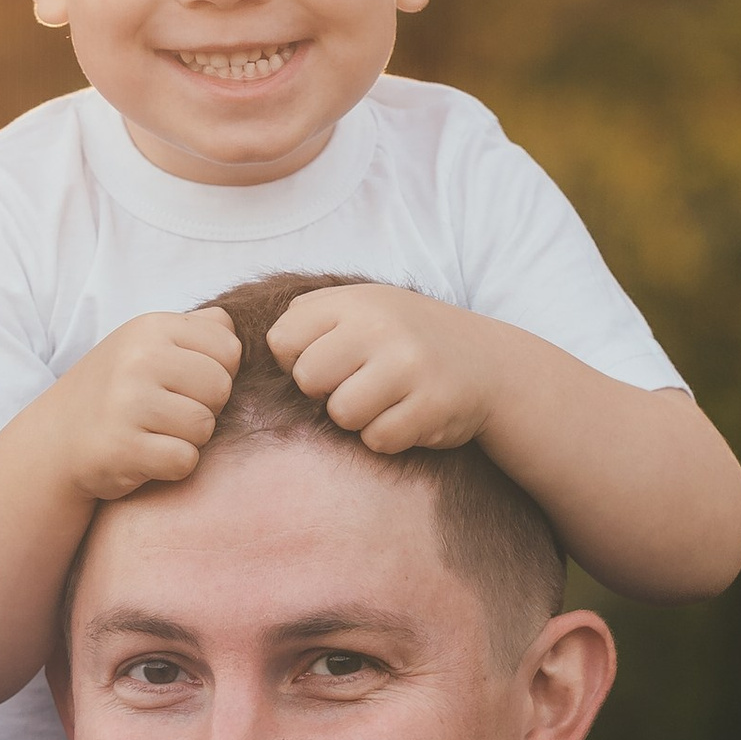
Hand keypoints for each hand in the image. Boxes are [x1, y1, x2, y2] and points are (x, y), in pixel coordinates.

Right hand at [45, 309, 241, 501]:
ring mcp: (128, 403)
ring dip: (188, 439)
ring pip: (205, 426)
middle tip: (168, 414)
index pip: (229, 349)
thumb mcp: (146, 343)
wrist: (55, 441)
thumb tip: (237, 328)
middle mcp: (138, 359)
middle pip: (221, 388)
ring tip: (155, 433)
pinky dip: (172, 466)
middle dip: (205, 408)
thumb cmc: (115, 391)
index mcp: (150, 327)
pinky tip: (147, 456)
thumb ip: (196, 328)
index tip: (183, 384)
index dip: (216, 372)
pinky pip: (184, 460)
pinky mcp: (123, 448)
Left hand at [266, 282, 498, 456]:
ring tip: (387, 400)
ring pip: (342, 414)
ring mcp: (410, 365)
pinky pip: (379, 439)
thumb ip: (310, 316)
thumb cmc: (408, 339)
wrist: (489, 363)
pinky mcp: (433, 404)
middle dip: (327, 392)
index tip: (329, 362)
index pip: (283, 340)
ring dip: (359, 418)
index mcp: (356, 300)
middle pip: (309, 379)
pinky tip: (409, 415)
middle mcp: (382, 326)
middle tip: (360, 384)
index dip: (297, 361)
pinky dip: (389, 437)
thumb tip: (250, 342)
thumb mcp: (364, 307)